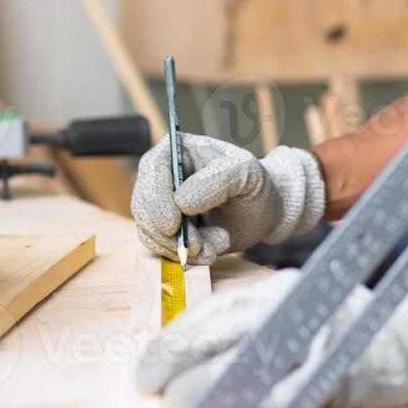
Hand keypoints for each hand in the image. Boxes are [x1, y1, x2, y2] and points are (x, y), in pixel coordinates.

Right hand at [132, 134, 325, 264]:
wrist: (263, 211)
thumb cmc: (254, 183)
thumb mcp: (246, 172)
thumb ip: (217, 180)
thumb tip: (182, 201)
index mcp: (177, 150)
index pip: (152, 168)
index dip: (156, 198)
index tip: (172, 225)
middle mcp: (163, 177)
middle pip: (143, 204)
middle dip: (167, 232)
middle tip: (197, 246)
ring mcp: (163, 206)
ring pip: (150, 232)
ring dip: (181, 247)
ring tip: (215, 244)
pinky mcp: (169, 232)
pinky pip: (164, 250)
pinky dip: (189, 256)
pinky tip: (214, 249)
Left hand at [135, 255, 407, 407]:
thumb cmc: (351, 322)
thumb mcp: (303, 307)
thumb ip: (261, 323)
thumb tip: (202, 351)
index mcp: (288, 291)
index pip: (222, 315)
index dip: (180, 343)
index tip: (150, 367)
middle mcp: (303, 315)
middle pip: (231, 341)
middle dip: (187, 368)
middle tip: (156, 388)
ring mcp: (324, 349)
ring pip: (256, 375)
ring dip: (219, 392)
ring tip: (187, 404)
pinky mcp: (342, 381)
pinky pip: (292, 398)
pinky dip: (264, 405)